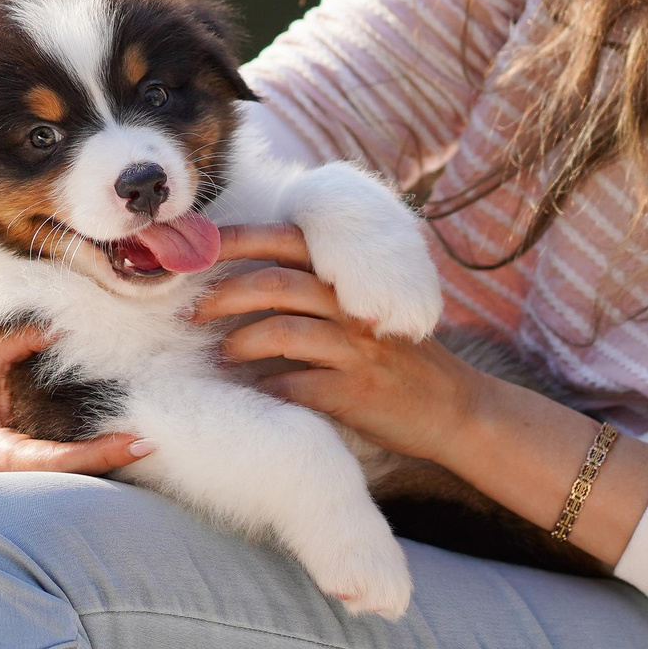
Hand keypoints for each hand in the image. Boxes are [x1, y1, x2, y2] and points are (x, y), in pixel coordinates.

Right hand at [0, 324, 153, 474]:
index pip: (55, 462)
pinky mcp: (37, 471)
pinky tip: (125, 439)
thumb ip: (15, 338)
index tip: (137, 442)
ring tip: (147, 441)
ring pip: (72, 478)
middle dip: (111, 462)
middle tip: (153, 441)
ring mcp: (27, 478)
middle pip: (71, 477)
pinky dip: (96, 456)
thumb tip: (62, 325)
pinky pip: (69, 468)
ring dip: (108, 462)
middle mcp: (15, 476)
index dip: (97, 455)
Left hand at [189, 223, 482, 464]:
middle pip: (275, 283)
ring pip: (282, 331)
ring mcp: (356, 348)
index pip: (286, 240)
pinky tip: (258, 392)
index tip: (197, 250)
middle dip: (223, 294)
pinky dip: (267, 387)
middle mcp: (352, 306)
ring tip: (222, 354)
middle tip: (192, 312)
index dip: (237, 240)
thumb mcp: (366, 310)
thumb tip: (244, 281)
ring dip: (240, 342)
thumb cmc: (398, 358)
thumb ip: (320, 290)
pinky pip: (296, 384)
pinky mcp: (355, 391)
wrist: (455, 408)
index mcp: (350, 279)